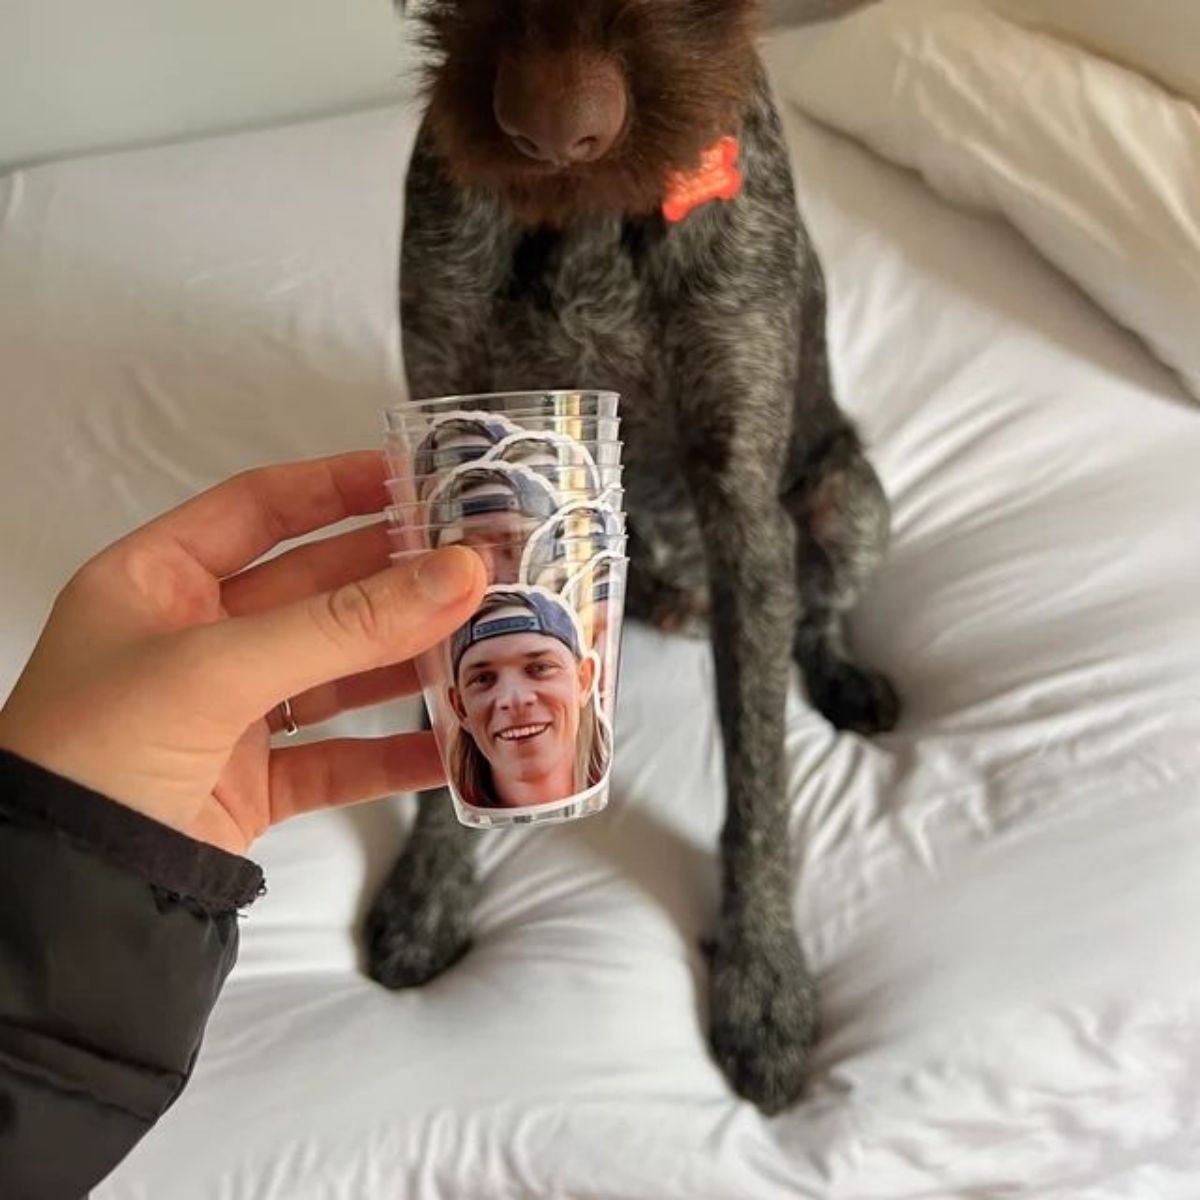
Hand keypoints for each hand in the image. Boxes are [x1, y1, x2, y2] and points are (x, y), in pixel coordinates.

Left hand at [0, 452, 485, 853]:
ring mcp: (227, 714)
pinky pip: (341, 757)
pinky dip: (396, 755)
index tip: (416, 477)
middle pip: (316, 589)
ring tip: (482, 645)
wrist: (57, 900)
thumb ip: (340, 626)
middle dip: (396, 578)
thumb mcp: (213, 671)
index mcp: (155, 583)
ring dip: (407, 663)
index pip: (260, 508)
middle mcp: (194, 641)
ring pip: (339, 673)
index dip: (338, 486)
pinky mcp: (253, 784)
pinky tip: (450, 745)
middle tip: (474, 563)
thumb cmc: (88, 760)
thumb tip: (451, 575)